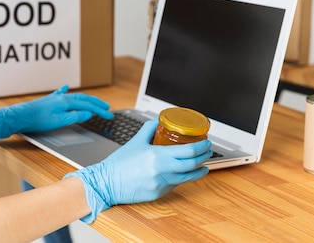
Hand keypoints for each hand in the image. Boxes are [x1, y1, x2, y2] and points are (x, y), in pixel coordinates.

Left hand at [0, 85, 112, 140]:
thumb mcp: (60, 121)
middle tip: (108, 108)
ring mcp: (56, 98)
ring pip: (76, 96)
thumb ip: (76, 116)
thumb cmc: (38, 120)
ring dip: (87, 99)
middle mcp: (63, 97)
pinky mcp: (49, 101)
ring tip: (95, 102)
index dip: (100, 111)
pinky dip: (67, 91)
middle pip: (85, 99)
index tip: (110, 116)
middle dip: (97, 103)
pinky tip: (66, 87)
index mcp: (67, 102)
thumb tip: (89, 113)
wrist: (20, 117)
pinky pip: (61, 93)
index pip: (89, 106)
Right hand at [64, 118, 211, 222]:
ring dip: (199, 170)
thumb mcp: (135, 141)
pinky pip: (175, 185)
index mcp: (156, 155)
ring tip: (204, 165)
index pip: (188, 151)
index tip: (206, 142)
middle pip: (192, 164)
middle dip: (204, 157)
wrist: (106, 183)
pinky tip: (185, 174)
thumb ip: (149, 129)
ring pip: (187, 178)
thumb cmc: (118, 163)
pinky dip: (182, 178)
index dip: (201, 147)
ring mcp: (160, 184)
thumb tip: (159, 120)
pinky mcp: (158, 194)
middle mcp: (161, 171)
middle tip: (207, 151)